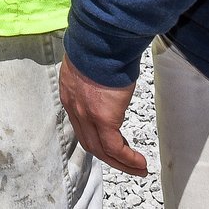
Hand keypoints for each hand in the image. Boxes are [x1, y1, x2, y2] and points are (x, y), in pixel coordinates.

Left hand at [59, 56, 147, 177]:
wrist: (100, 40)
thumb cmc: (99, 46)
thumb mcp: (89, 65)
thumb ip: (94, 79)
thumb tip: (105, 82)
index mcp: (69, 94)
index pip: (80, 125)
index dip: (96, 138)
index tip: (111, 146)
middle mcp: (74, 107)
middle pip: (89, 142)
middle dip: (108, 157)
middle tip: (125, 164)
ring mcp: (86, 114)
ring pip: (101, 150)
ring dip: (120, 163)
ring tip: (138, 168)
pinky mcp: (103, 117)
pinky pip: (114, 147)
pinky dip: (127, 159)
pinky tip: (139, 162)